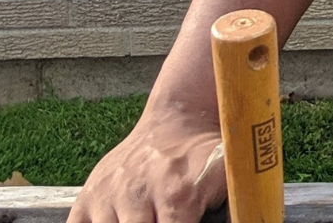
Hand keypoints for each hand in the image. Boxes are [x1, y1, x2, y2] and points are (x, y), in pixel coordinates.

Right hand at [69, 106, 224, 222]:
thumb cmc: (207, 157)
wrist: (179, 120)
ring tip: (148, 219)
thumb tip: (245, 220)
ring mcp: (108, 194)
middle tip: (161, 222)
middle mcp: (137, 193)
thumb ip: (232, 209)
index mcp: (177, 194)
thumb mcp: (229, 178)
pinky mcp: (87, 196)